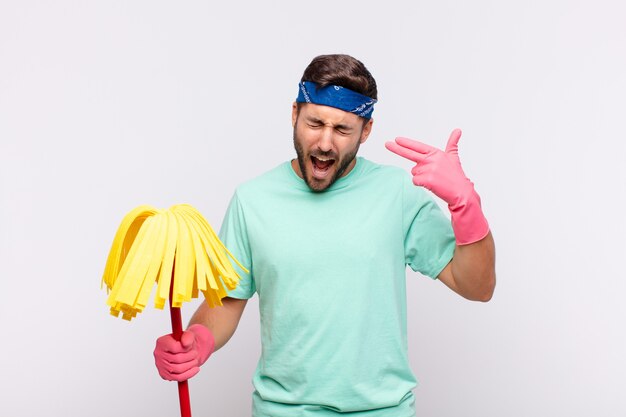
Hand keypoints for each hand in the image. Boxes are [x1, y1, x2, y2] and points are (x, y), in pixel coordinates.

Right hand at [154, 324, 214, 381]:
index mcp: (162, 342)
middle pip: (177, 359)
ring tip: (195, 360)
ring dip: (191, 365)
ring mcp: (160, 366)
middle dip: (190, 357)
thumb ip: (187, 337)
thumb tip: (186, 343)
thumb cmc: (184, 342)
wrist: (184, 349)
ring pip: (178, 369)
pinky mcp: (165, 375)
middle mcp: (158, 354)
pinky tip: (195, 369)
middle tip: (195, 354)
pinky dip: (189, 374)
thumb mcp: (187, 335)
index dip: (186, 349)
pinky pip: (178, 377)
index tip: (190, 347)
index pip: (175, 348)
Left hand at [385, 129, 488, 244]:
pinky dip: (421, 184)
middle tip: (386, 143)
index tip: (396, 139)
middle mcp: (431, 159)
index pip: (418, 146)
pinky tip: (432, 185)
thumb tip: (458, 130)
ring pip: (414, 172)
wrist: (461, 192)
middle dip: (397, 148)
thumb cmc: (456, 176)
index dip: (406, 143)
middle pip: (410, 154)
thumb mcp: (453, 157)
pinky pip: (415, 181)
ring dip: (421, 177)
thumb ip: (452, 143)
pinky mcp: (427, 179)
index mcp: (436, 153)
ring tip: (434, 180)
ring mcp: (429, 169)